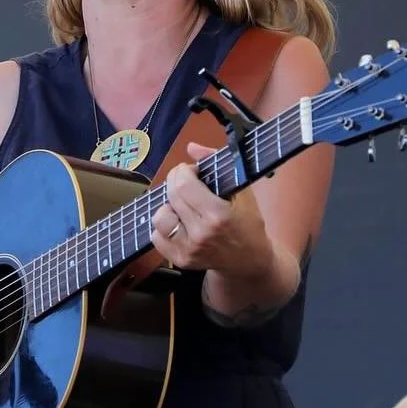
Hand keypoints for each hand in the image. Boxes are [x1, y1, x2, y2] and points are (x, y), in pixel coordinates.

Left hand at [149, 142, 273, 276]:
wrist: (250, 260)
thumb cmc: (247, 223)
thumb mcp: (241, 191)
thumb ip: (216, 164)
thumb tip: (191, 147)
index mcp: (218, 215)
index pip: (184, 185)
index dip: (183, 172)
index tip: (192, 171)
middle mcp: (201, 234)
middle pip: (171, 197)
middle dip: (175, 182)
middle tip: (185, 182)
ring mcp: (188, 249)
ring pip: (159, 217)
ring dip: (168, 206)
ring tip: (182, 206)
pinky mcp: (180, 260)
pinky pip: (156, 237)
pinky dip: (163, 227)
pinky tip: (179, 223)